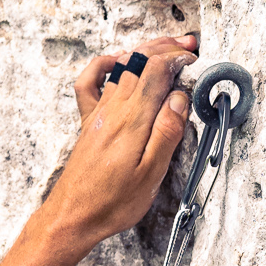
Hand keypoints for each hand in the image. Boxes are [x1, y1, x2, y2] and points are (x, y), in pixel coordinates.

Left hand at [43, 34, 197, 250]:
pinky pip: (89, 82)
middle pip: (141, 60)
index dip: (178, 58)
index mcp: (134, 119)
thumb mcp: (150, 176)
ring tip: (166, 49)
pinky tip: (115, 62)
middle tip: (188, 47)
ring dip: (145, 52)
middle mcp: (114, 109)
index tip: (194, 61)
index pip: (157, 69)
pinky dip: (102, 65)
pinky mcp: (88, 122)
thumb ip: (166, 133)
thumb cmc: (111, 204)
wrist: (72, 218)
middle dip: (166, 48)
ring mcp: (99, 113)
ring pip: (122, 67)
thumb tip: (179, 99)